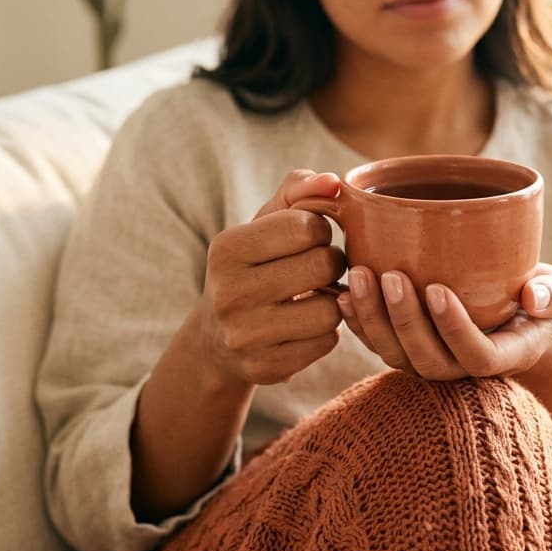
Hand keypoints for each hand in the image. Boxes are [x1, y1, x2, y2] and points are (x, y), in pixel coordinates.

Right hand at [193, 170, 346, 387]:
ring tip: (315, 296)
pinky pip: (327, 342)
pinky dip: (326, 331)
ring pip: (331, 309)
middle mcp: (228, 293)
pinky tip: (306, 325)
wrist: (217, 338)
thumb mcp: (264, 223)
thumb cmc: (253, 266)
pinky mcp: (265, 368)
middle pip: (324, 266)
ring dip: (332, 300)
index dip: (320, 230)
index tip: (308, 240)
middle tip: (318, 270)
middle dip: (331, 264)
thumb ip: (299, 190)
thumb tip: (333, 182)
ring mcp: (245, 336)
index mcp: (226, 249)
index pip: (307, 226)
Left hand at [337, 263, 551, 380]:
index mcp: (504, 356)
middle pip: (427, 360)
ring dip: (372, 319)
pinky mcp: (406, 348)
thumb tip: (534, 296)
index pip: (476, 357)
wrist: (513, 314)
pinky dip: (357, 322)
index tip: (438, 288)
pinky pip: (377, 344)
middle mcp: (461, 367)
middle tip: (390, 275)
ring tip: (359, 275)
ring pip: (395, 355)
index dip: (454, 329)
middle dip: (404, 320)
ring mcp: (430, 360)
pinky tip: (342, 292)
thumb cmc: (538, 301)